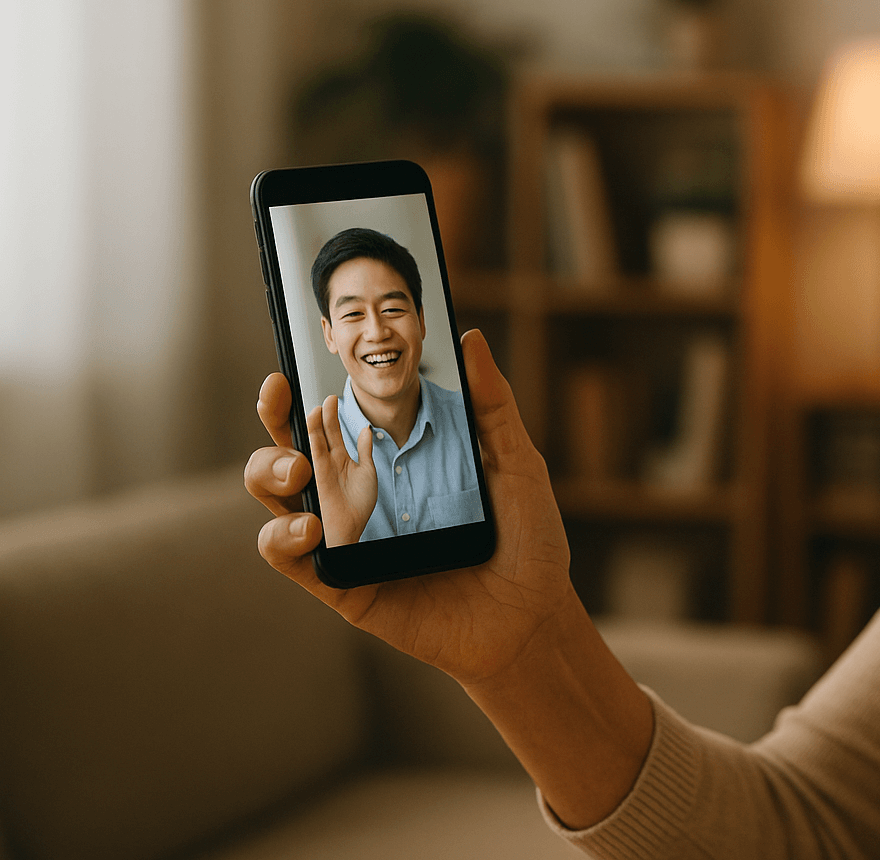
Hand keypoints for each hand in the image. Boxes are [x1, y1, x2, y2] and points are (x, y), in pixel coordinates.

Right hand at [243, 329, 577, 686]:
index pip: (336, 421)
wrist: (534, 618)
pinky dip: (282, 538)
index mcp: (393, 464)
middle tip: (283, 402)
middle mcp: (361, 499)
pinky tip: (307, 527)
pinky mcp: (343, 588)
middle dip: (272, 422)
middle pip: (291, 452)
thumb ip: (492, 406)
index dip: (303, 393)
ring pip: (276, 502)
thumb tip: (470, 340)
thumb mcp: (515, 464)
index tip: (290, 366)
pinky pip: (291, 561)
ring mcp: (348, 543)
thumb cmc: (528, 542)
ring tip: (297, 471)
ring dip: (266, 475)